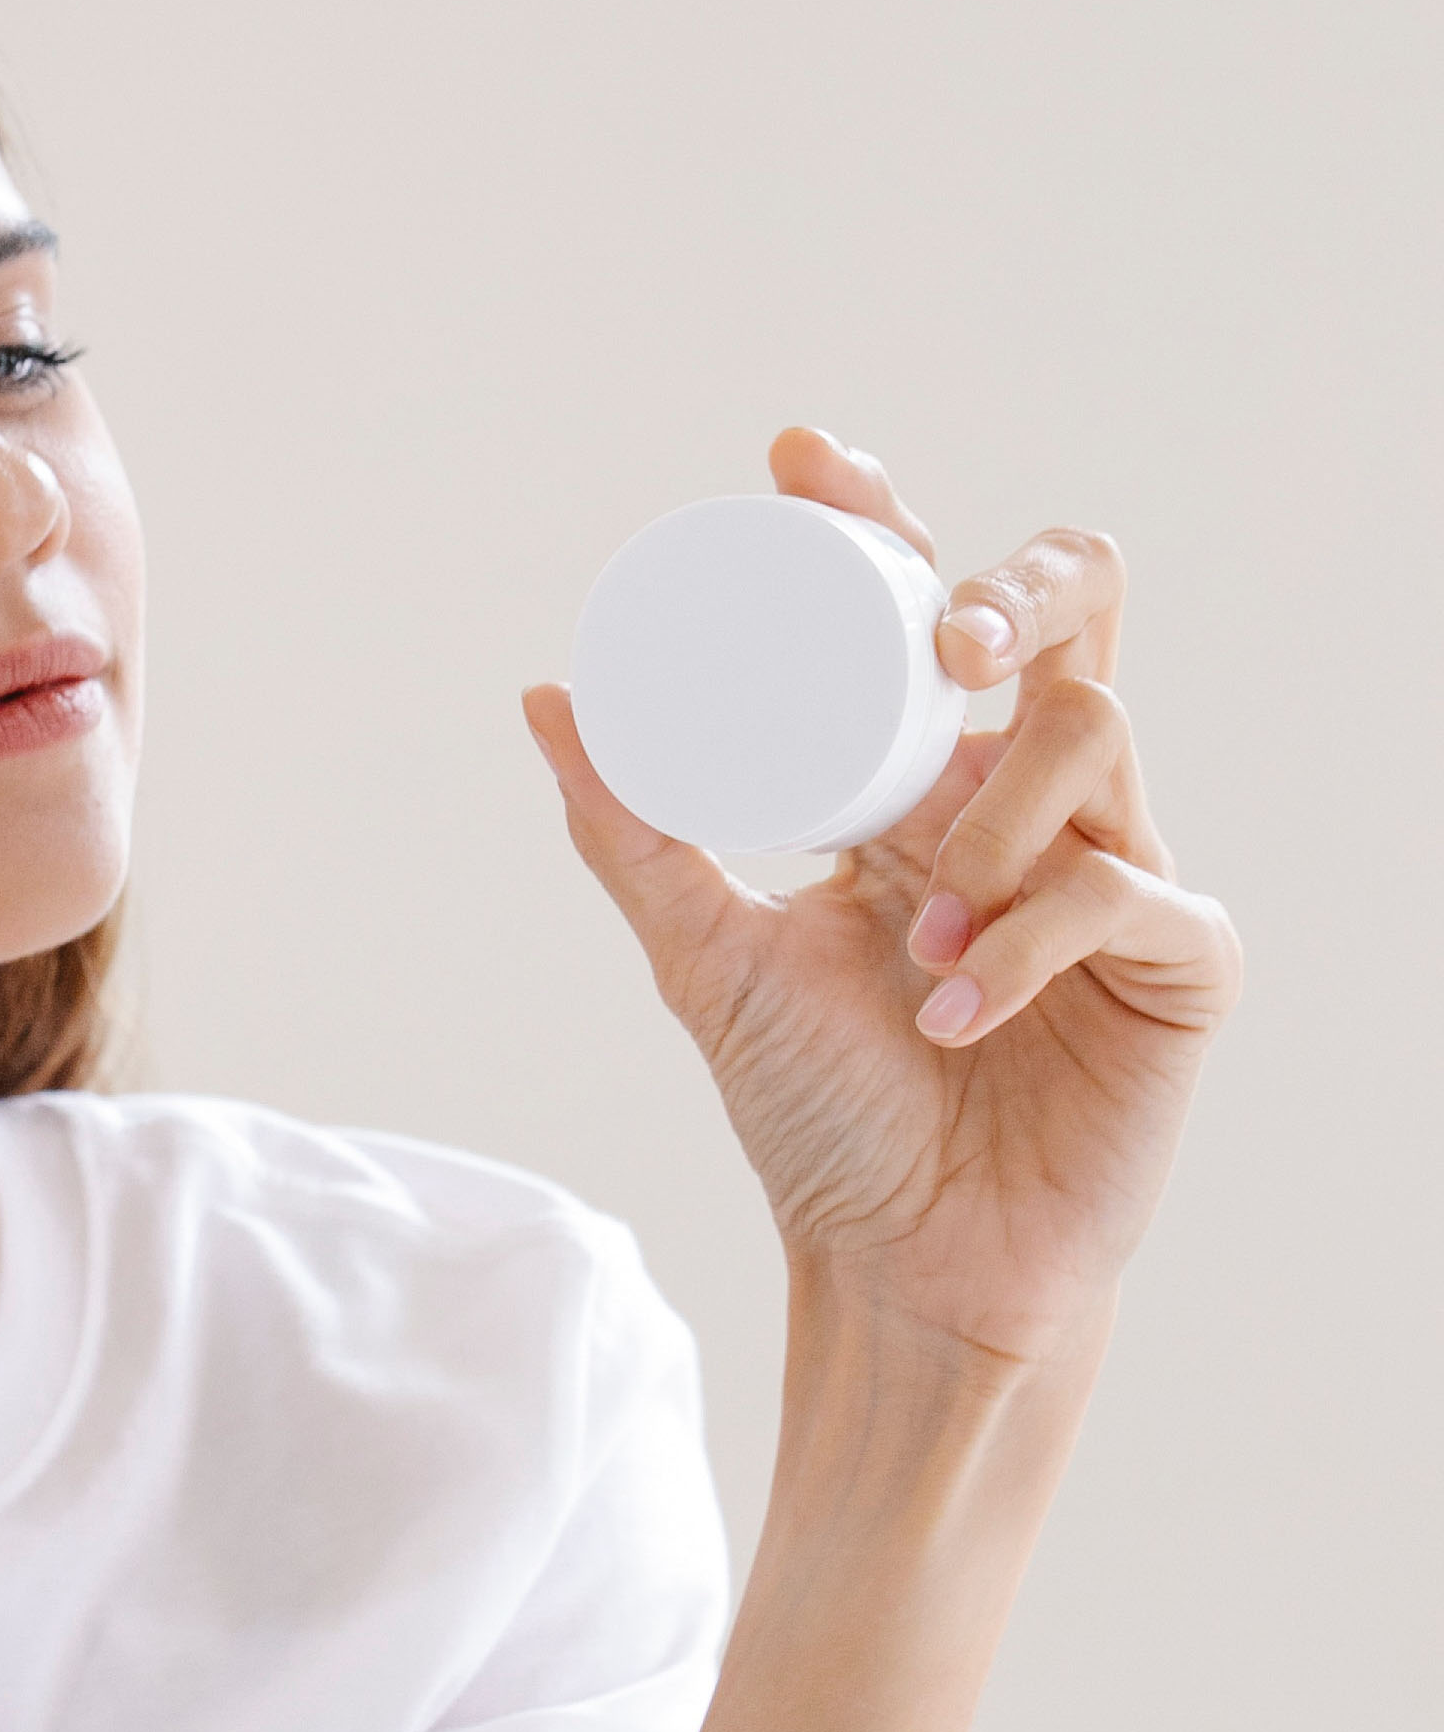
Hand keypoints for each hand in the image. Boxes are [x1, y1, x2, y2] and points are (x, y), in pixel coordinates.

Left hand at [525, 429, 1240, 1369]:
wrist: (898, 1265)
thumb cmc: (818, 1118)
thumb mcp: (705, 959)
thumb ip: (636, 837)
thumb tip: (551, 698)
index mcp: (926, 783)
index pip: (923, 609)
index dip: (878, 521)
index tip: (797, 466)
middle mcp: (1029, 802)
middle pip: (1072, 607)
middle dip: (1010, 584)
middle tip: (940, 636)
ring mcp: (1118, 867)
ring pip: (1095, 736)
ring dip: (989, 820)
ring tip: (922, 936)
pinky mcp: (1180, 959)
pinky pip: (1125, 888)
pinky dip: (1025, 941)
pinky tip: (957, 1012)